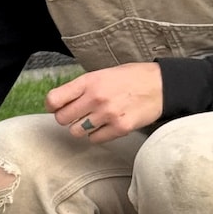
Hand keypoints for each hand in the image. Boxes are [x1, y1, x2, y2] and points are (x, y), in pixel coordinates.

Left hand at [44, 63, 163, 142]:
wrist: (161, 85)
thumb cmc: (130, 78)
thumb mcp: (102, 74)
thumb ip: (81, 88)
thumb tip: (59, 102)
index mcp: (88, 81)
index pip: (54, 99)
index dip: (52, 106)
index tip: (56, 107)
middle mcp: (95, 98)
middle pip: (62, 119)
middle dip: (66, 118)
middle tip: (76, 115)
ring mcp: (108, 114)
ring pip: (77, 132)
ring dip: (81, 128)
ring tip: (93, 120)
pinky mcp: (121, 128)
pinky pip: (95, 139)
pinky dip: (97, 135)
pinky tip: (105, 125)